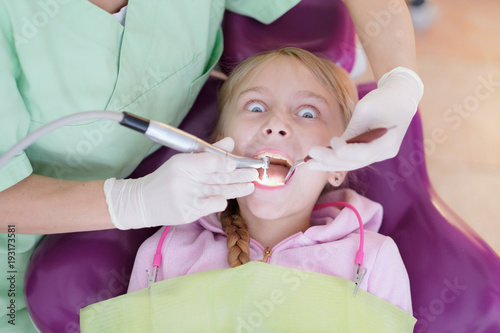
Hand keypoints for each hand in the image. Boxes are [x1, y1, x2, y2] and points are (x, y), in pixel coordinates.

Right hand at [104, 137, 257, 228]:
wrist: (143, 202)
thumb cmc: (166, 178)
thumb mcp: (183, 160)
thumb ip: (208, 153)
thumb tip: (230, 142)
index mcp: (182, 163)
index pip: (212, 161)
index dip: (229, 162)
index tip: (240, 162)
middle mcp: (185, 180)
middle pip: (220, 176)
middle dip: (241, 175)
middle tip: (255, 172)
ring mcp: (188, 198)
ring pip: (222, 191)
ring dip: (239, 188)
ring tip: (250, 185)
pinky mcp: (190, 213)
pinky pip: (214, 205)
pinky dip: (221, 200)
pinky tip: (225, 197)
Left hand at [306, 67, 423, 170]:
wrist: (400, 99)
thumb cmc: (382, 100)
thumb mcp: (365, 110)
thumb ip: (351, 131)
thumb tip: (332, 147)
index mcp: (388, 140)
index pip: (363, 153)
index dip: (344, 150)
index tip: (331, 141)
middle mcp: (385, 152)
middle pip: (355, 162)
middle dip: (330, 160)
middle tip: (309, 157)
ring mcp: (380, 155)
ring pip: (352, 164)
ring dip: (330, 164)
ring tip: (309, 164)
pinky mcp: (373, 154)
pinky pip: (354, 160)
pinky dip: (337, 160)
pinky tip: (320, 161)